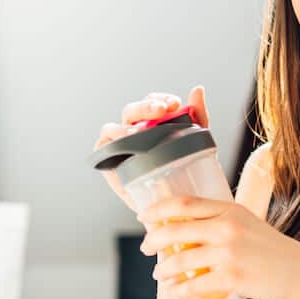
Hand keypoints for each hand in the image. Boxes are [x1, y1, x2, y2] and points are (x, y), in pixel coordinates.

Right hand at [93, 87, 209, 210]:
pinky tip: (123, 146)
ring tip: (139, 133)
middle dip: (144, 108)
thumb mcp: (197, 144)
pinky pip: (102, 148)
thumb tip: (197, 89)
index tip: (175, 103)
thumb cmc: (187, 175)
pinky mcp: (109, 163)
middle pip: (131, 111)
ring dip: (124, 128)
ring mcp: (119, 146)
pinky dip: (109, 145)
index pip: (152, 102)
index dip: (160, 99)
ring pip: (112, 128)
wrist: (178, 209)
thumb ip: (198, 118)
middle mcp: (133, 130)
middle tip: (162, 110)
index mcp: (152, 123)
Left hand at [137, 195, 299, 298]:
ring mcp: (229, 253)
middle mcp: (227, 227)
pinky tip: (176, 292)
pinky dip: (180, 290)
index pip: (184, 203)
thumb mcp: (250, 224)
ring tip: (160, 274)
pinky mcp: (233, 278)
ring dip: (164, 269)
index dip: (158, 209)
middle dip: (153, 240)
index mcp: (231, 210)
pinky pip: (195, 284)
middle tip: (145, 248)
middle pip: (174, 229)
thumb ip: (223, 222)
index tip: (144, 216)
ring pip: (181, 260)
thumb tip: (188, 228)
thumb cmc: (277, 251)